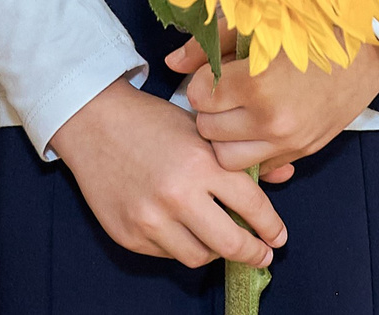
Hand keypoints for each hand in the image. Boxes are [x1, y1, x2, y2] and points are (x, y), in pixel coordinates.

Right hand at [47, 79, 287, 269]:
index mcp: (201, 162)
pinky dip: (180, 245)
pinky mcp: (129, 234)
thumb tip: (285, 176)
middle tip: (262, 253)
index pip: (252, 206)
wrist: (93, 122)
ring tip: (219, 240)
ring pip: (199, 257)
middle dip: (254, 253)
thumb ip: (242, 157)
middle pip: (231, 243)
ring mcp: (150, 218)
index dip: (271, 227)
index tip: (278, 236)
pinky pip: (167, 254)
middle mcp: (177, 194)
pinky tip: (181, 228)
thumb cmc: (151, 122)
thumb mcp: (200, 129)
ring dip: (215, 251)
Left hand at [169, 31, 378, 180]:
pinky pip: (259, 167)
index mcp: (256, 83)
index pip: (198, 97)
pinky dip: (251, 152)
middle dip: (209, 112)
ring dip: (225, 138)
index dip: (201, 83)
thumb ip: (210, 46)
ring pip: (227, 158)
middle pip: (208, 131)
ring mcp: (288, 141)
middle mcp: (271, 120)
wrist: (369, 51)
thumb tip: (171, 63)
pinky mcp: (302, 152)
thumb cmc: (312, 29)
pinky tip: (257, 129)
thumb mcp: (257, 26)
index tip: (213, 74)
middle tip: (222, 95)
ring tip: (236, 115)